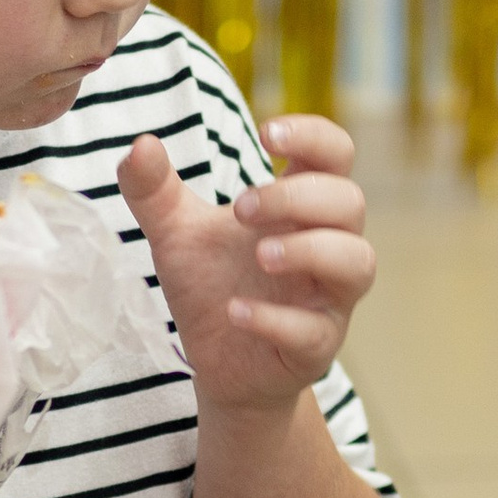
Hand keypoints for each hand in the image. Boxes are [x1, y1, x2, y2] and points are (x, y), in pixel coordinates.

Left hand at [117, 114, 374, 418]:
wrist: (215, 364)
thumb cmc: (211, 285)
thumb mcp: (175, 233)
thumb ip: (154, 190)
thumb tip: (140, 145)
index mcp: (301, 207)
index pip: (335, 154)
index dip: (313, 135)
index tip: (266, 133)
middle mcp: (328, 245)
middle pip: (349, 202)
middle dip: (297, 198)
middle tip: (241, 208)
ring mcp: (329, 298)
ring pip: (357, 262)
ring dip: (310, 251)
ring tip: (260, 256)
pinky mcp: (317, 346)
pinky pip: (315, 330)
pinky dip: (276, 318)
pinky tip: (235, 310)